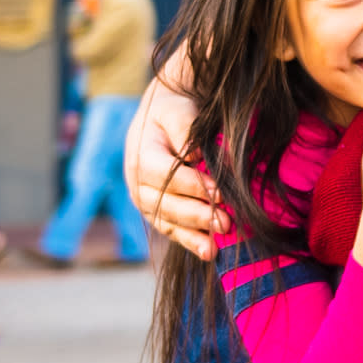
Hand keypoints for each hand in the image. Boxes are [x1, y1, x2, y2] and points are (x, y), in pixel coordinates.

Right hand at [127, 80, 224, 259]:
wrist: (163, 116)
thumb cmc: (175, 109)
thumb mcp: (178, 109)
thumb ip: (184, 128)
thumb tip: (192, 154)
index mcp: (142, 154)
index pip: (164, 174)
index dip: (191, 184)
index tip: (219, 192)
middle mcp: (137, 181)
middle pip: (165, 202)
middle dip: (196, 214)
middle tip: (226, 222)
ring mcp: (144, 198)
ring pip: (166, 220)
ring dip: (192, 233)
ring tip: (216, 245)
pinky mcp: (156, 209)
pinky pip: (170, 228)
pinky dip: (189, 240)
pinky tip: (209, 252)